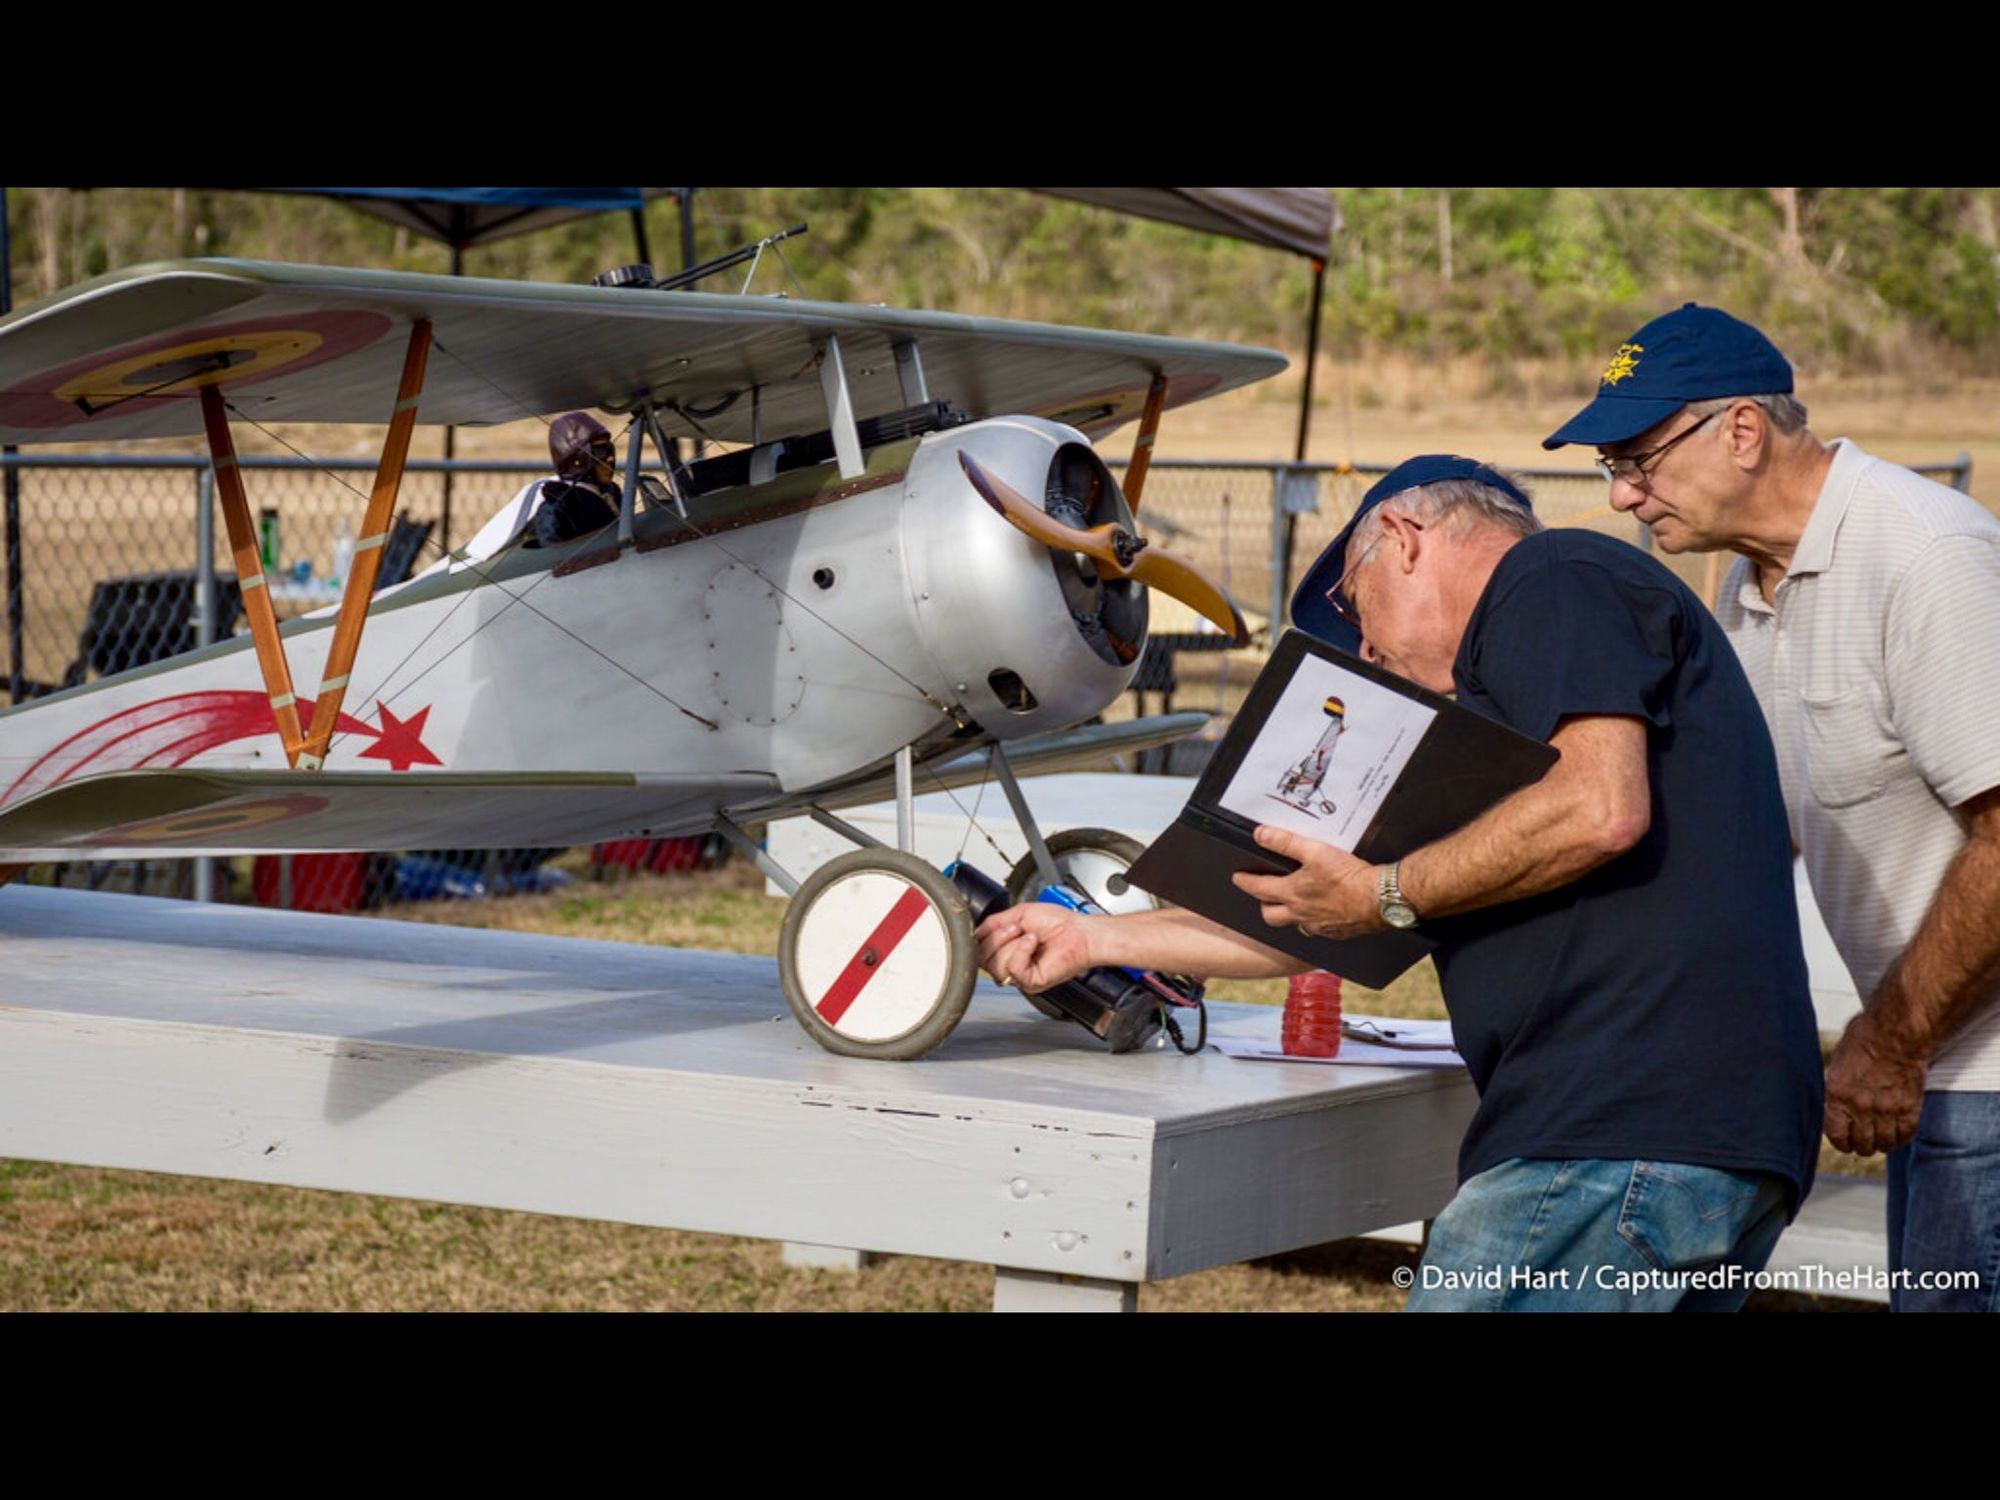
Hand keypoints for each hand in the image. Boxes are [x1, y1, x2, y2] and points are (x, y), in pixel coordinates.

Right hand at [975, 902, 1094, 992]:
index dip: (985, 936)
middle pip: (983, 960)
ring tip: (1029, 935)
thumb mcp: (1018, 914)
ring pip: (996, 965)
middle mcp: (1012, 966)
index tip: (999, 924)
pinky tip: (1033, 943)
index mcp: (1007, 950)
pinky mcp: (1032, 982)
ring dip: (1011, 943)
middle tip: (1017, 927)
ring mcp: (1021, 976)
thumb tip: (976, 932)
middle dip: (997, 938)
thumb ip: (993, 923)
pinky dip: (1022, 951)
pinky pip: (1013, 969)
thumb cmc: (1058, 923)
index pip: (979, 951)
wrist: (1079, 931)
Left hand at [1230, 824, 1382, 938]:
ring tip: (1293, 902)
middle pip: (1270, 915)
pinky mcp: (1337, 933)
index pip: (1258, 889)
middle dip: (1264, 904)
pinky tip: (1322, 911)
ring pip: (1294, 924)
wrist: (1381, 898)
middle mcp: (1301, 914)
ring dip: (1289, 914)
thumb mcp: (1315, 851)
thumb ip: (1285, 842)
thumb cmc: (1349, 877)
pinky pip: (1317, 930)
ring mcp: (1319, 927)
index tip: (1238, 878)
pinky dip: (1313, 921)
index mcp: (1292, 894)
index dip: (1245, 881)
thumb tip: (1261, 835)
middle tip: (1265, 894)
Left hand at [1823, 1008, 1927, 1156]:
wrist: (1897, 1032)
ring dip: (1881, 1144)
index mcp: (1838, 1094)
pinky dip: (1901, 1139)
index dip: (1841, 1142)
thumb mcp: (1838, 1062)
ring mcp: (1887, 1109)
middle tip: (1863, 1143)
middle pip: (1861, 1144)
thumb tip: (1835, 1104)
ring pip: (1884, 1144)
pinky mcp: (1910, 1107)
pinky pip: (1906, 1135)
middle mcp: (1861, 1106)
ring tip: (1880, 1139)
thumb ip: (1837, 1087)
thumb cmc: (1865, 1039)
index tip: (1844, 1142)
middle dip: (1861, 1146)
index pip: (1836, 1134)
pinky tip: (1897, 1135)